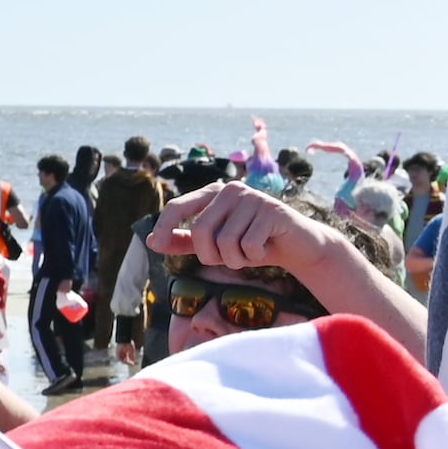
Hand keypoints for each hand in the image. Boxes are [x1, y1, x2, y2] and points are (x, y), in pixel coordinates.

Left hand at [150, 178, 331, 281]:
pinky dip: (254, 256)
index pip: (177, 206)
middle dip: (211, 255)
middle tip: (230, 258)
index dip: (164, 226)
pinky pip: (248, 245)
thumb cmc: (251, 243)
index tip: (157, 244)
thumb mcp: (214, 244)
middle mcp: (230, 189)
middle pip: (200, 230)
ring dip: (236, 259)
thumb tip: (152, 240)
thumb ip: (184, 241)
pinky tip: (266, 248)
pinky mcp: (272, 210)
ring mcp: (252, 197)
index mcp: (212, 193)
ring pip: (225, 242)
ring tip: (250, 252)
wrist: (296, 246)